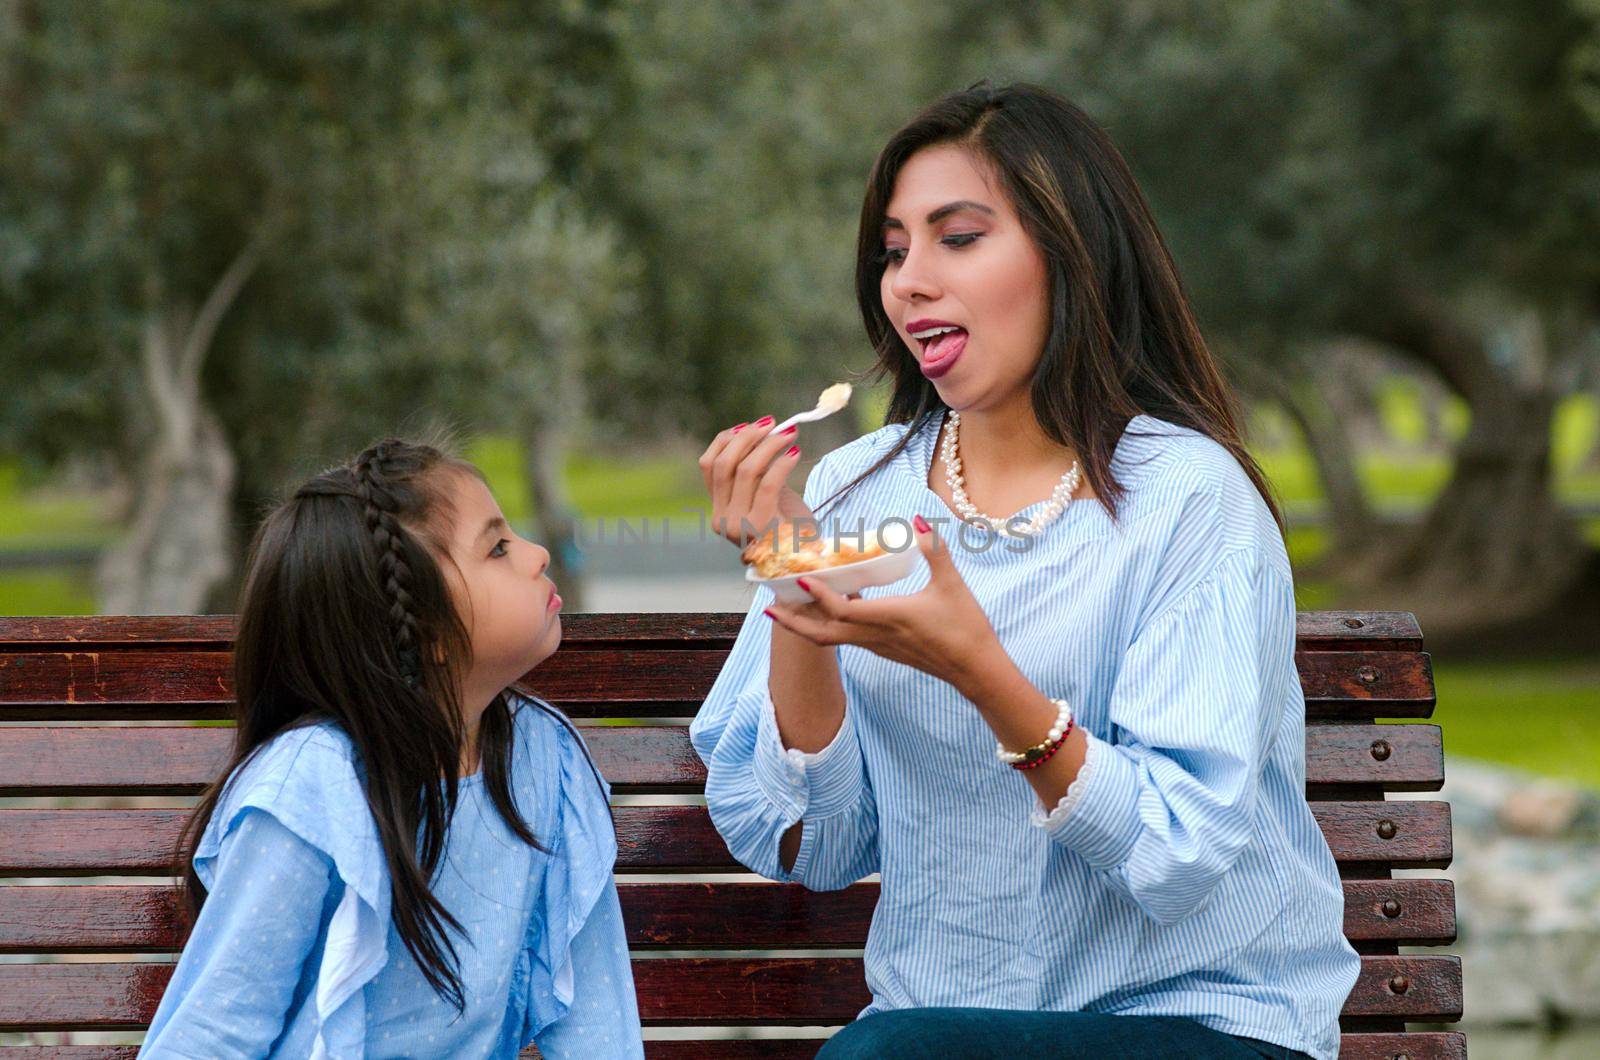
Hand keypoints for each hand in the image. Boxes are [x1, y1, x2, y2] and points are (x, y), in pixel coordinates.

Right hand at [698, 416, 811, 546]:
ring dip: (769, 445)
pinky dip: (782, 462)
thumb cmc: (789, 525)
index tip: (747, 425)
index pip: (708, 465)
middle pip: (725, 463)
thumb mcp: (765, 494)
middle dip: (749, 437)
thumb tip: (757, 430)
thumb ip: (755, 470)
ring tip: (790, 434)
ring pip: (746, 470)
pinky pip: (768, 483)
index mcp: (718, 510)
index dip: (726, 440)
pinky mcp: (762, 527)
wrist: (807, 560)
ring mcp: (739, 526)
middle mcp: (722, 519)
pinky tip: (795, 453)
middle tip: (773, 424)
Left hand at [762, 515, 1000, 689]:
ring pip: (831, 639)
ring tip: (789, 605)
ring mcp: (878, 646)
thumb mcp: (952, 585)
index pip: (842, 611)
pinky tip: (833, 605)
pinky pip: (846, 638)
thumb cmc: (965, 628)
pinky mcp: (884, 649)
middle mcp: (875, 636)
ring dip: (807, 624)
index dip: (819, 596)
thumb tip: (918, 520)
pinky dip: (829, 624)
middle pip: (822, 634)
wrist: (975, 670)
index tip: (801, 578)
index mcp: (888, 618)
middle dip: (793, 623)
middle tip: (768, 608)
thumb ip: (934, 551)